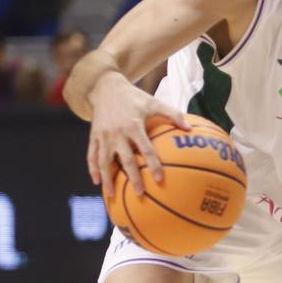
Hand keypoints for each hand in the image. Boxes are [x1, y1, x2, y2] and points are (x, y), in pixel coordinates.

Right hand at [85, 75, 188, 189]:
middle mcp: (117, 132)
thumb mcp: (154, 102)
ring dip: (108, 178)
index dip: (153, 164)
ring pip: (104, 161)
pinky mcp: (93, 136)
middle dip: (133, 178)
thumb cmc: (134, 97)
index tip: (160, 179)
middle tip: (139, 194)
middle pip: (125, 159)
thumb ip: (172, 114)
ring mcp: (103, 135)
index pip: (146, 149)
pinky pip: (91, 155)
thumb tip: (190, 129)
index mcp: (134, 125)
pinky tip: (97, 182)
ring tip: (111, 195)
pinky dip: (92, 168)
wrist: (106, 87)